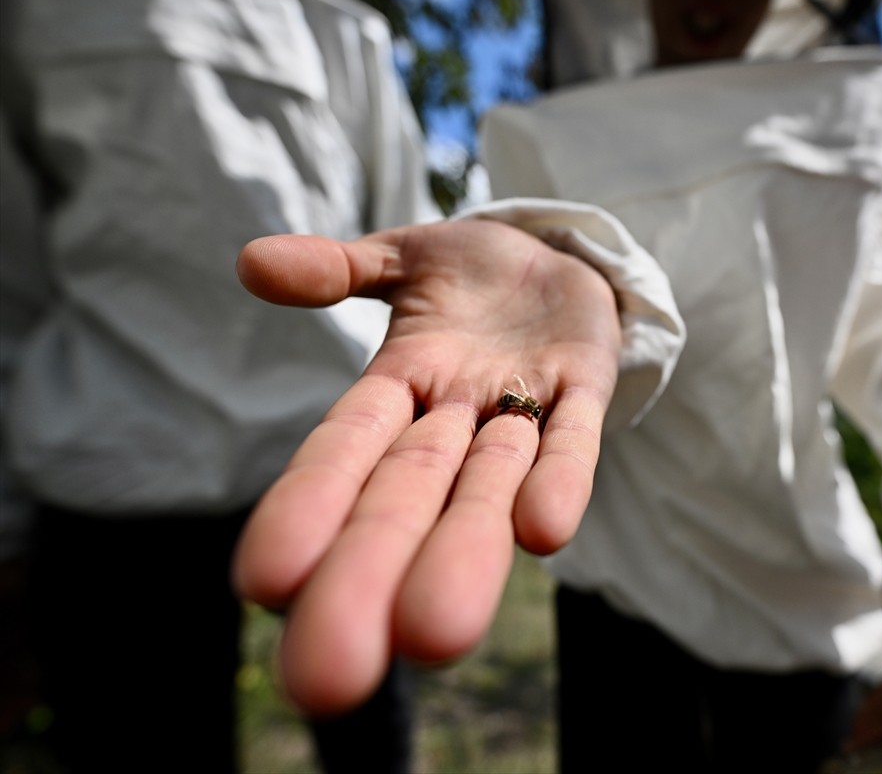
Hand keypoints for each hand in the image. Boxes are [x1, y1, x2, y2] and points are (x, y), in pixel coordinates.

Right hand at [231, 219, 621, 714]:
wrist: (561, 257)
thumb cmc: (470, 271)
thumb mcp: (400, 260)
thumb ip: (336, 270)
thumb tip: (251, 262)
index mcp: (398, 386)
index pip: (346, 451)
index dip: (312, 508)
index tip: (265, 582)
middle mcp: (454, 414)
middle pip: (407, 497)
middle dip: (372, 572)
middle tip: (330, 672)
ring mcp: (521, 406)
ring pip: (486, 487)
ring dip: (464, 551)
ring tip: (438, 631)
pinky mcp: (584, 387)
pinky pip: (571, 441)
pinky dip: (558, 479)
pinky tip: (544, 531)